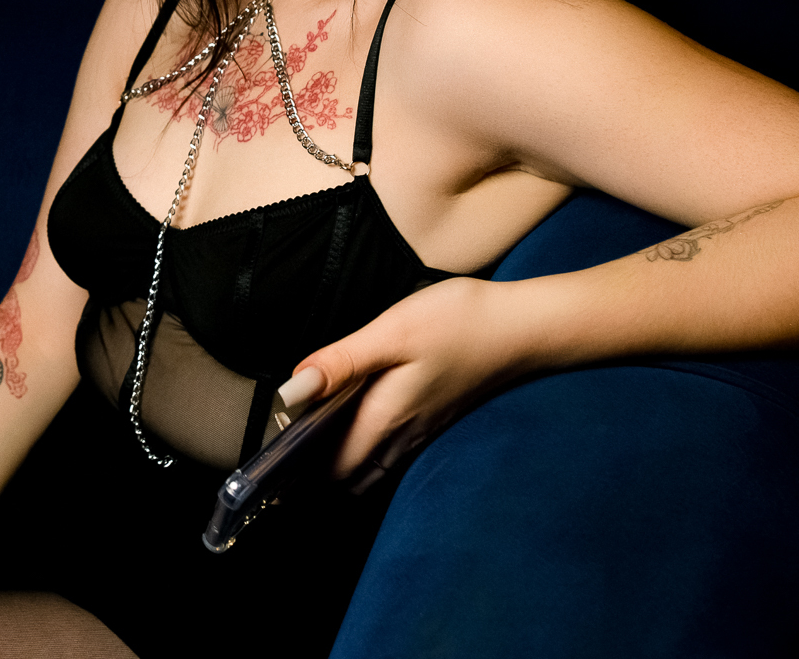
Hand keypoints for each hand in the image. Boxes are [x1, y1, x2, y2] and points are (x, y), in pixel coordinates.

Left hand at [293, 277, 531, 491]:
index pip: (331, 469)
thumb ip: (340, 363)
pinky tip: (357, 411)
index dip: (299, 464)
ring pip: (372, 464)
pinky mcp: (434, 418)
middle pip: (349, 474)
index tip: (274, 439)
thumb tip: (290, 392)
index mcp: (384, 421)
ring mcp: (422, 431)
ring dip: (341, 455)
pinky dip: (366, 443)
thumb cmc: (458, 324)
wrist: (524, 327)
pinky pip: (391, 449)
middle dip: (315, 466)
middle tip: (288, 431)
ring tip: (315, 423)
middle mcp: (402, 437)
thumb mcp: (391, 333)